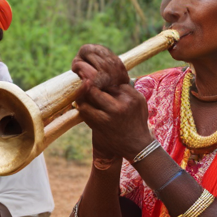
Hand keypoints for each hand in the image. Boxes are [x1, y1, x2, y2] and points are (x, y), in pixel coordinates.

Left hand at [72, 44, 152, 160]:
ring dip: (81, 91)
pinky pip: (85, 110)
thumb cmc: (137, 121)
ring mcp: (110, 116)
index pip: (110, 79)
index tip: (91, 70)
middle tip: (78, 70)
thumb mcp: (138, 102)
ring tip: (77, 87)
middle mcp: (121, 105)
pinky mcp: (100, 125)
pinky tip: (79, 102)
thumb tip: (110, 74)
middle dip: (87, 77)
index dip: (99, 74)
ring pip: (89, 96)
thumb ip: (126, 89)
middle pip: (98, 84)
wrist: (137, 146)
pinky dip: (81, 105)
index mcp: (130, 96)